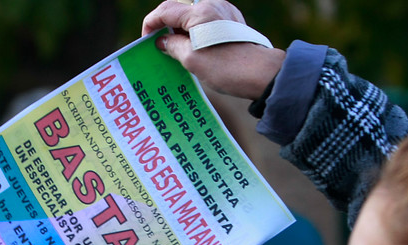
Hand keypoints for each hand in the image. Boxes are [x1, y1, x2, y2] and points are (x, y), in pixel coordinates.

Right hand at [143, 0, 284, 100]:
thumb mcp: (191, 60)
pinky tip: (192, 48)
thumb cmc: (226, 68)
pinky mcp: (232, 21)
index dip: (150, 24)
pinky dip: (194, 31)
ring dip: (180, 28)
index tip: (146, 41)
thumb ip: (172, 46)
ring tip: (174, 49)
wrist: (261, 73)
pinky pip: (206, 20)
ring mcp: (224, 11)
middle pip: (178, 8)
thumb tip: (162, 42)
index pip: (165, 10)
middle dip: (165, 25)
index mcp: (199, 12)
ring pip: (192, 14)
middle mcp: (212, 5)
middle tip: (158, 45)